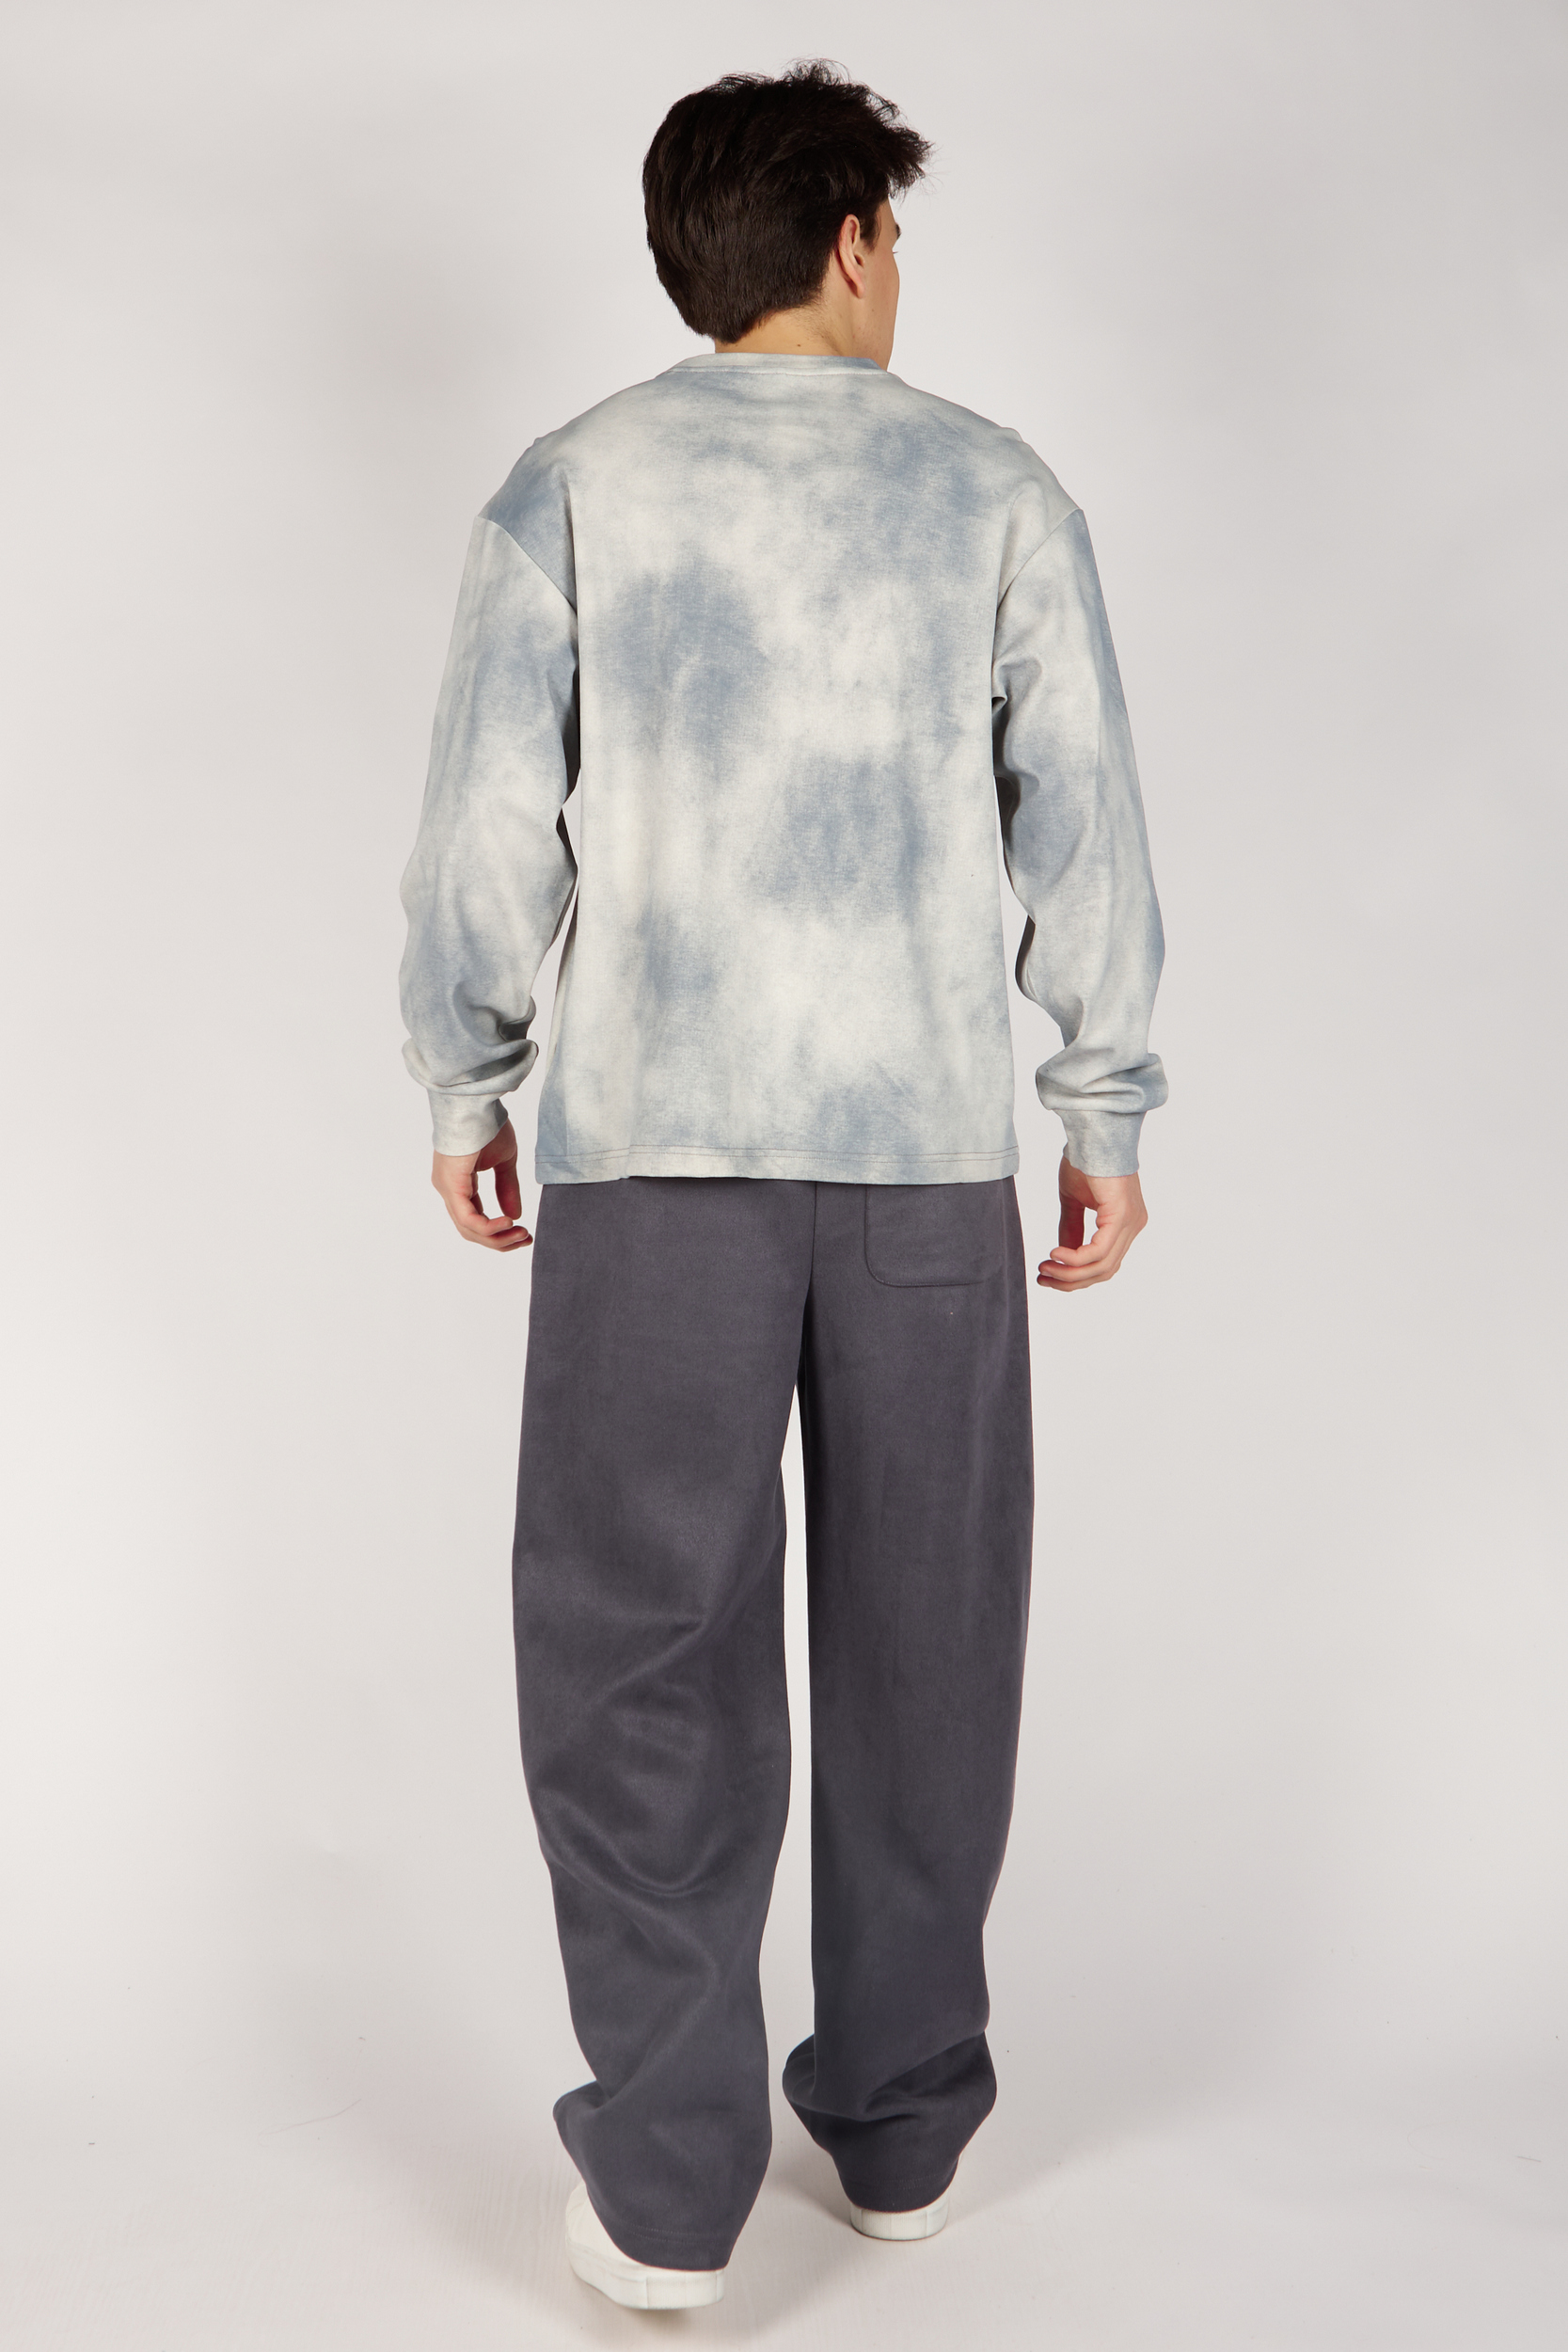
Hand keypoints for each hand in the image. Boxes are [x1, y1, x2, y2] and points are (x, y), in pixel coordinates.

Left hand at [431, 1118, 532, 1251]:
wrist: (477, 1104)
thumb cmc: (487, 1126)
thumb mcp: (504, 1162)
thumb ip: (507, 1188)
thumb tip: (515, 1216)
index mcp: (459, 1184)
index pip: (475, 1220)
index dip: (500, 1231)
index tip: (524, 1234)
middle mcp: (449, 1190)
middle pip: (472, 1230)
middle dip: (500, 1241)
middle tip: (526, 1239)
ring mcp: (447, 1189)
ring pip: (469, 1229)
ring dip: (498, 1238)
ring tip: (521, 1234)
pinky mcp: (451, 1186)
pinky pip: (468, 1219)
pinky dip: (489, 1227)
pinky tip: (508, 1223)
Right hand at [1038, 1153, 1146, 1291]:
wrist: (1092, 1133)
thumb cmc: (1084, 1159)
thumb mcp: (1073, 1202)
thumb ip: (1071, 1228)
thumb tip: (1063, 1255)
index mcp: (1124, 1223)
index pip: (1104, 1263)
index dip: (1076, 1275)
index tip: (1048, 1275)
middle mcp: (1133, 1226)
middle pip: (1104, 1271)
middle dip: (1071, 1280)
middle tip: (1043, 1278)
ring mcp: (1131, 1223)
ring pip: (1101, 1266)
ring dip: (1069, 1273)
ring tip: (1045, 1269)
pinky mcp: (1121, 1217)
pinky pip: (1098, 1252)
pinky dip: (1074, 1259)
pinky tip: (1055, 1254)